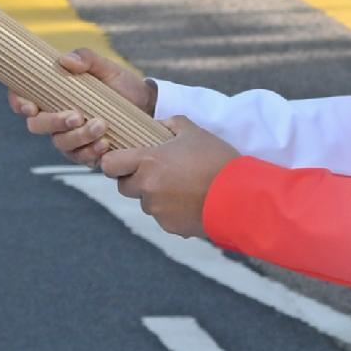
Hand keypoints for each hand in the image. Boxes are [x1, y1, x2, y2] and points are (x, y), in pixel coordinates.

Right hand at [5, 45, 157, 163]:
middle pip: (37, 126)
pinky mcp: (86, 153)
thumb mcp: (106, 67)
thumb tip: (66, 60)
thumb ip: (86, 59)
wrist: (147, 106)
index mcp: (52, 95)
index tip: (31, 107)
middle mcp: (55, 119)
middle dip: (54, 122)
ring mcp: (69, 138)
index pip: (23, 99)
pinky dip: (91, 152)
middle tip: (77, 116)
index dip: (19, 103)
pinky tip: (105, 144)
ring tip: (101, 125)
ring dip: (79, 137)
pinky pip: (80, 158)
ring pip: (61, 143)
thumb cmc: (121, 84)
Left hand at [103, 121, 239, 238]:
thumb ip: (172, 124)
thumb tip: (160, 124)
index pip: (109, 165)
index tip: (122, 160)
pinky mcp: (170, 226)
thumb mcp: (195, 133)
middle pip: (124, 186)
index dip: (113, 162)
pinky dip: (171, 210)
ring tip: (181, 186)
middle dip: (135, 179)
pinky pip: (163, 217)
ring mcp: (158, 210)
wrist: (240, 196)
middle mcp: (148, 188)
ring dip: (155, 195)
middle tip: (156, 172)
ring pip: (145, 202)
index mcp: (148, 162)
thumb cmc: (218, 161)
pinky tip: (191, 201)